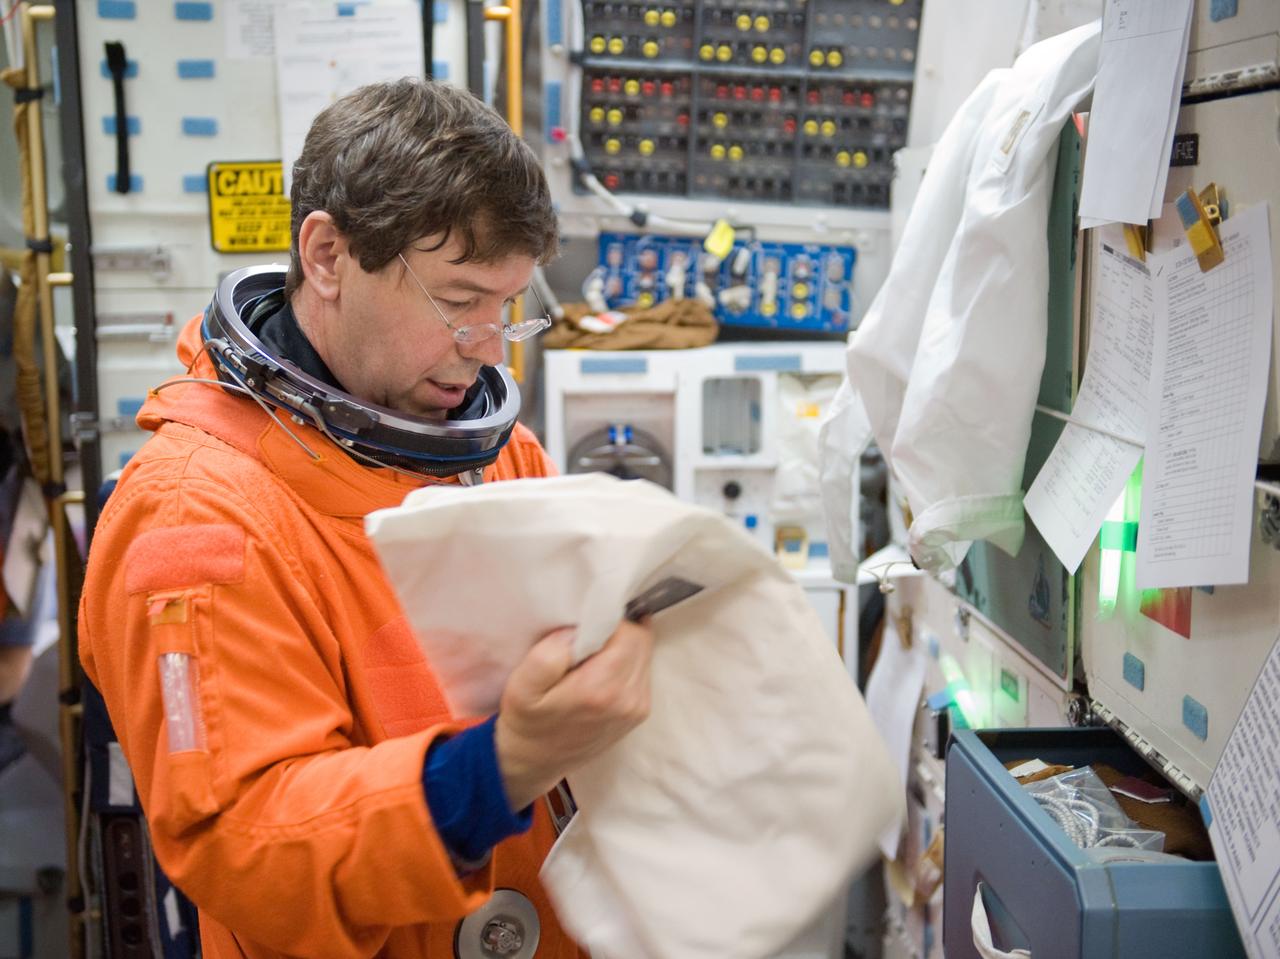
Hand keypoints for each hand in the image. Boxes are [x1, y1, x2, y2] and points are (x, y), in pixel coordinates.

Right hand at [494, 619, 653, 810]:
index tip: (585, 624)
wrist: (536, 762)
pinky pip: (642, 670)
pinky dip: (626, 661)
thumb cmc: (527, 721)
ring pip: (645, 653)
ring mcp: (638, 708)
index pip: (628, 633)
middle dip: (618, 629)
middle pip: (641, 641)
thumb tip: (577, 630)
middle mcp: (628, 699)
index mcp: (601, 689)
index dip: (608, 619)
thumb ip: (549, 654)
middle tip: (588, 635)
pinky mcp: (639, 712)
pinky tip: (600, 669)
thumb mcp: (522, 686)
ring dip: (623, 645)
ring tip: (592, 653)